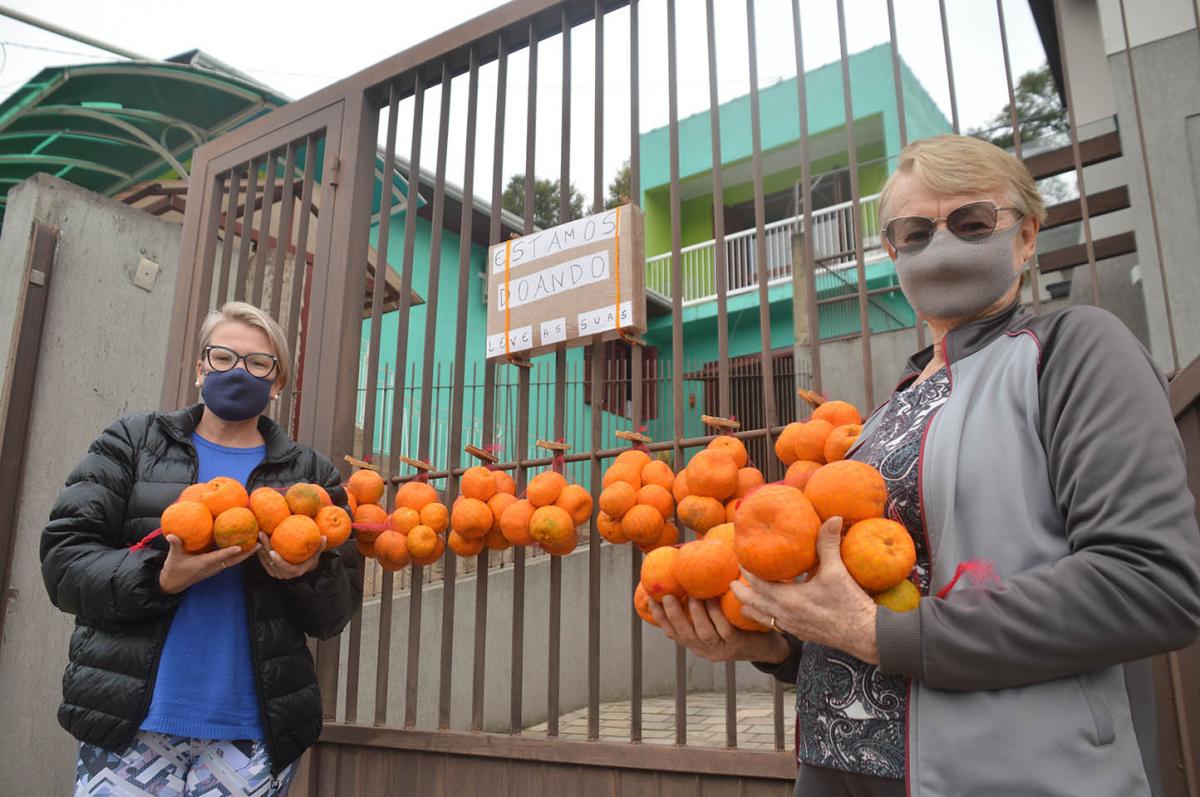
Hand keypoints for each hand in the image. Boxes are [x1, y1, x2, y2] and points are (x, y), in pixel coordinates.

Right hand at [158, 534, 259, 594]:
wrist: (173, 583)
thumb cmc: (174, 569)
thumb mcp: (173, 557)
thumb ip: (174, 545)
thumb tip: (171, 535)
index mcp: (203, 564)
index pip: (218, 558)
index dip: (229, 553)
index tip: (240, 547)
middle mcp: (212, 567)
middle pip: (233, 561)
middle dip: (247, 553)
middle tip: (260, 543)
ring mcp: (215, 568)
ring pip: (234, 561)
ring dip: (246, 554)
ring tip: (258, 543)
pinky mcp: (215, 567)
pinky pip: (230, 561)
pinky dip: (239, 555)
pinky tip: (245, 547)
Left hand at [256, 532, 326, 579]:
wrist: (302, 567)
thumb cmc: (310, 559)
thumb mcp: (316, 554)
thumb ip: (319, 547)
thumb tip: (324, 537)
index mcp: (295, 571)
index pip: (284, 567)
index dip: (278, 560)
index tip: (272, 552)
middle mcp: (284, 574)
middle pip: (272, 561)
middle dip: (265, 548)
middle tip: (262, 534)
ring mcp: (276, 573)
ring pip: (265, 560)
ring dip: (260, 548)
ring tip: (258, 534)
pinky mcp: (270, 570)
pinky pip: (262, 561)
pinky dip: (259, 551)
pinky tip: (257, 540)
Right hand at [648, 593, 790, 663]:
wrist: (769, 647)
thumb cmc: (740, 627)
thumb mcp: (717, 622)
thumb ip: (703, 609)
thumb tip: (688, 578)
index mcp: (697, 645)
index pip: (672, 633)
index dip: (660, 617)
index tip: (650, 599)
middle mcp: (705, 650)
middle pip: (684, 634)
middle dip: (673, 615)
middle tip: (666, 596)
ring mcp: (721, 649)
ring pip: (703, 632)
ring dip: (694, 612)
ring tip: (691, 594)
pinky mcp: (736, 644)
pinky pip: (723, 629)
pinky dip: (716, 614)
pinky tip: (713, 599)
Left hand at [731, 516, 879, 663]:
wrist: (866, 636)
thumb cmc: (850, 606)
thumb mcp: (837, 572)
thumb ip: (829, 544)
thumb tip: (832, 518)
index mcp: (788, 599)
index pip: (758, 584)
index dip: (747, 573)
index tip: (739, 561)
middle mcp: (786, 615)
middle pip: (754, 604)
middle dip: (741, 594)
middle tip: (729, 585)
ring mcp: (794, 627)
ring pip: (765, 619)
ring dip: (753, 609)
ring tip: (743, 603)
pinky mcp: (804, 634)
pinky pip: (778, 626)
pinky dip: (769, 619)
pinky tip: (774, 616)